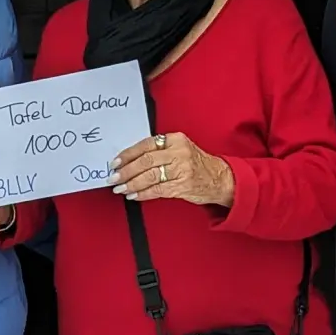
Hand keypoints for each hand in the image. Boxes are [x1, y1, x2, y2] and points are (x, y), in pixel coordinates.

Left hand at [109, 132, 234, 205]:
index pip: (146, 144)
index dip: (128, 154)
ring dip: (132, 183)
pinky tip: (134, 195)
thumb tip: (130, 160)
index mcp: (176, 139)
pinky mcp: (183, 186)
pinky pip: (158, 190)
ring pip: (150, 176)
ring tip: (121, 188)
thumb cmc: (197, 164)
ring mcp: (182, 169)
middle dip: (126, 171)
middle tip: (114, 177)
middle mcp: (179, 152)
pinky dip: (143, 193)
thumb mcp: (180, 149)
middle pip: (146, 161)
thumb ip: (159, 151)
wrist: (220, 178)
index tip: (116, 162)